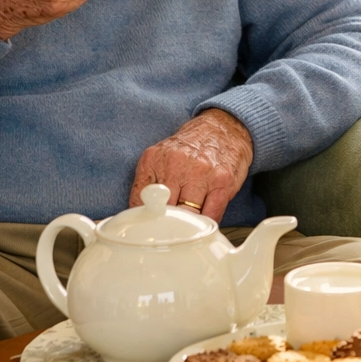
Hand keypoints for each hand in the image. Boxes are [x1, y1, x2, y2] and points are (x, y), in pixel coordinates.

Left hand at [129, 109, 253, 221]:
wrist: (223, 127)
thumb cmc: (191, 148)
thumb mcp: (160, 157)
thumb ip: (146, 183)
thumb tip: (137, 217)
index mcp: (154, 158)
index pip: (139, 202)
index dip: (142, 221)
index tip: (145, 232)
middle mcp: (176, 164)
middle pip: (163, 211)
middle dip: (165, 226)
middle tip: (166, 234)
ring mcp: (201, 172)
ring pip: (187, 217)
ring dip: (187, 227)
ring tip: (186, 229)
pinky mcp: (222, 181)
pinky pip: (211, 216)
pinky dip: (206, 226)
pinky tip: (203, 225)